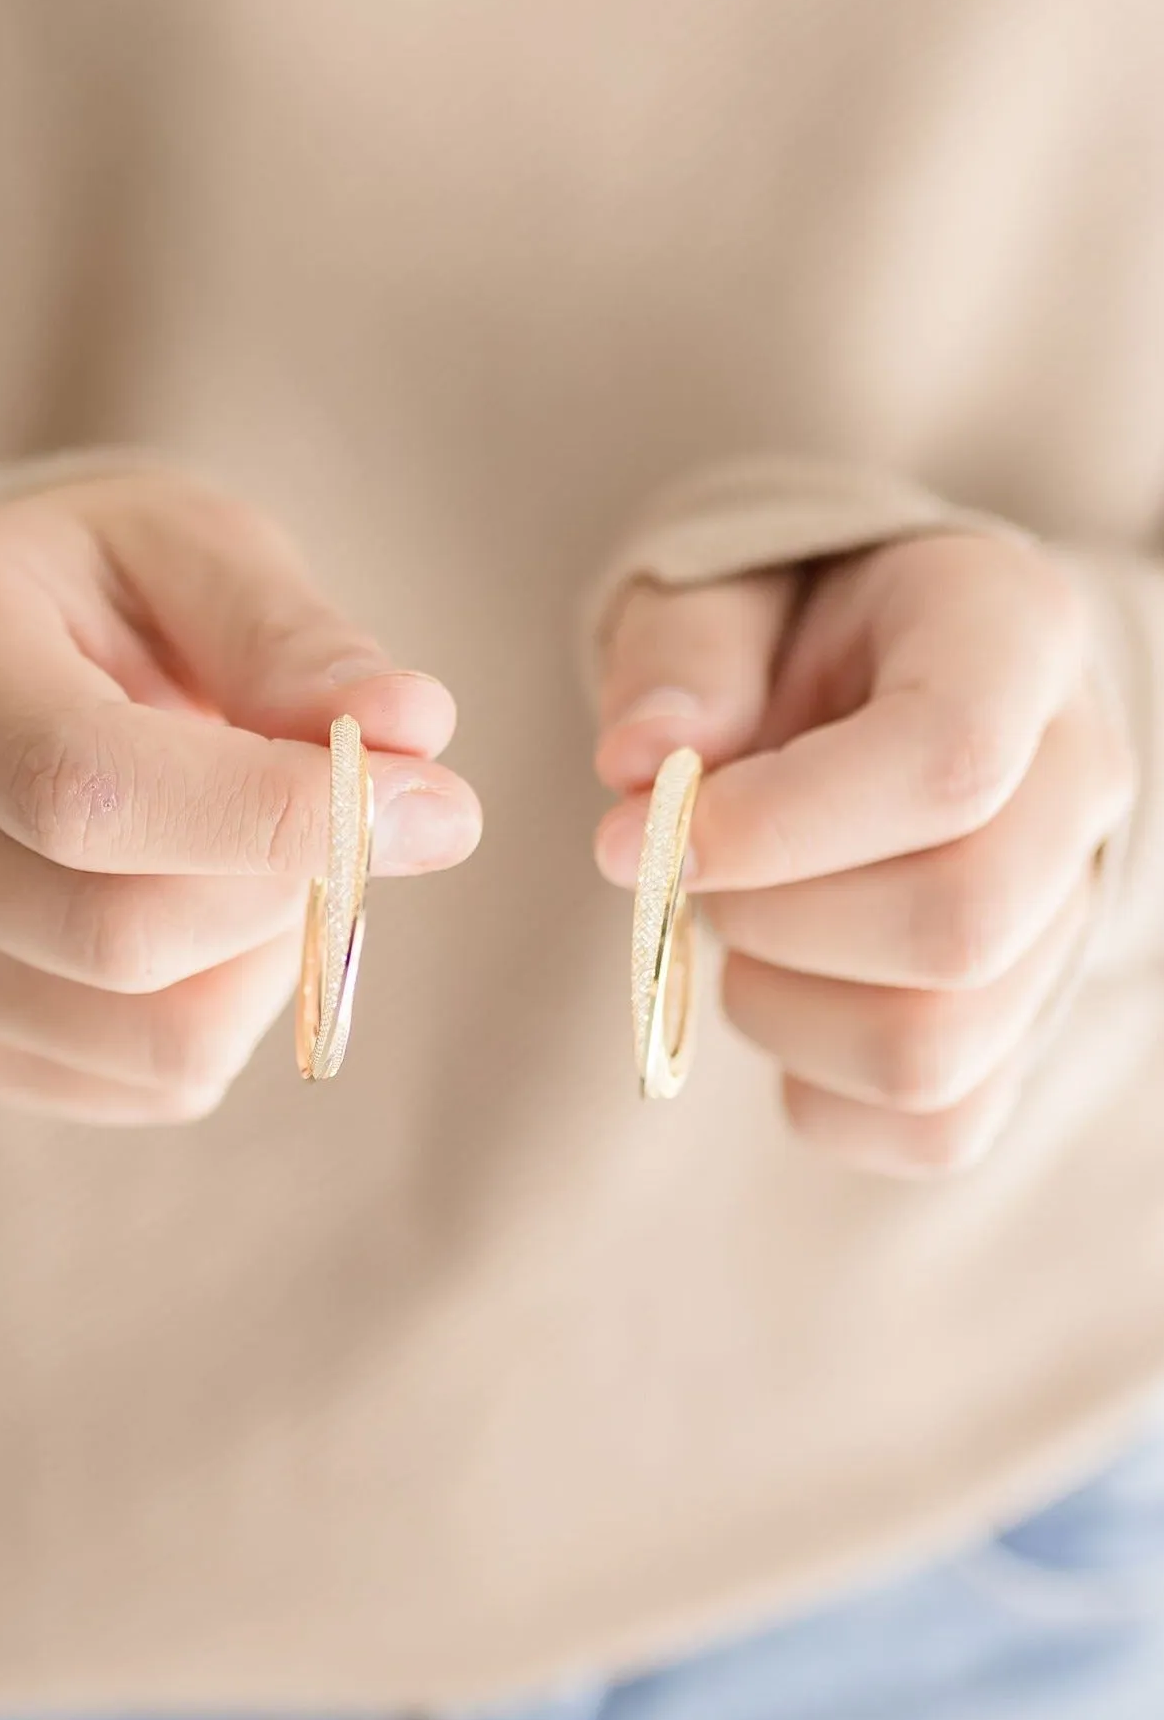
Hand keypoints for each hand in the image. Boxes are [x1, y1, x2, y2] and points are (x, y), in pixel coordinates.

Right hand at [0, 471, 481, 1122]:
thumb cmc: (111, 592)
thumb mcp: (203, 553)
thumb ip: (300, 641)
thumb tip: (405, 732)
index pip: (81, 787)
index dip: (272, 819)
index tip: (433, 806)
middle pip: (115, 933)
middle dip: (290, 887)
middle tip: (365, 816)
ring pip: (149, 1034)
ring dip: (272, 954)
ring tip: (265, 851)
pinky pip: (149, 1081)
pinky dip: (235, 1006)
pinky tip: (211, 905)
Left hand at [594, 534, 1134, 1173]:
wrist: (877, 684)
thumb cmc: (793, 634)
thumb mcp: (724, 591)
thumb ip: (684, 654)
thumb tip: (640, 763)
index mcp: (1015, 636)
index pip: (949, 762)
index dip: (776, 825)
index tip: (639, 835)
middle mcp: (1079, 781)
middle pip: (955, 925)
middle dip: (766, 919)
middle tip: (689, 869)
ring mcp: (1069, 918)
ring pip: (934, 1049)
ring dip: (776, 1008)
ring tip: (738, 922)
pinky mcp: (1029, 1028)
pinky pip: (931, 1128)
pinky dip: (815, 1087)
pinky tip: (784, 987)